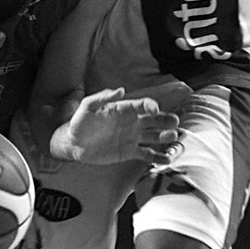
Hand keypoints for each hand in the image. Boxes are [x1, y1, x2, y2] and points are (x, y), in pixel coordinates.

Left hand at [57, 87, 181, 164]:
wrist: (74, 144)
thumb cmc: (80, 122)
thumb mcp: (88, 107)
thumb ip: (102, 97)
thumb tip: (120, 89)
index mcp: (124, 109)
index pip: (142, 105)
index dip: (151, 106)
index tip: (155, 110)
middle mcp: (132, 122)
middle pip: (154, 120)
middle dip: (166, 120)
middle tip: (175, 123)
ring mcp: (132, 138)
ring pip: (154, 136)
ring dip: (166, 137)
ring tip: (174, 138)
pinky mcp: (130, 152)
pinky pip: (147, 154)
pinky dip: (158, 157)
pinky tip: (167, 158)